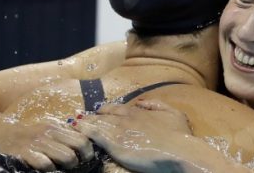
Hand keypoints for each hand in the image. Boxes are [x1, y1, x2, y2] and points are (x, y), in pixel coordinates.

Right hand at [0, 121, 93, 170]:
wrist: (2, 134)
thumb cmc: (30, 135)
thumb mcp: (48, 129)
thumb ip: (64, 134)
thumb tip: (85, 143)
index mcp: (57, 127)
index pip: (82, 137)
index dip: (88, 150)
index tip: (87, 157)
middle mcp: (50, 133)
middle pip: (78, 145)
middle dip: (80, 159)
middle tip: (76, 165)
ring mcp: (38, 142)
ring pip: (66, 156)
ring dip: (67, 166)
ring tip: (62, 169)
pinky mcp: (26, 153)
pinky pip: (45, 164)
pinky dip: (50, 169)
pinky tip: (48, 170)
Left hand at [72, 100, 196, 171]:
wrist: (178, 151)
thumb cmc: (179, 135)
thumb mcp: (174, 114)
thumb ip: (158, 105)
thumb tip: (142, 102)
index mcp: (139, 111)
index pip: (116, 108)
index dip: (106, 111)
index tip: (100, 113)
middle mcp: (126, 118)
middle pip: (104, 114)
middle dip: (93, 116)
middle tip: (83, 119)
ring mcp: (119, 130)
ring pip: (96, 123)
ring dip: (85, 123)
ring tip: (74, 124)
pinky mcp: (114, 143)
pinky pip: (94, 134)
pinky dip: (84, 131)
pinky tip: (76, 130)